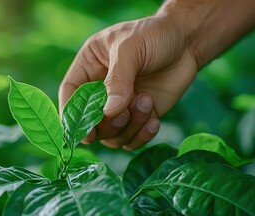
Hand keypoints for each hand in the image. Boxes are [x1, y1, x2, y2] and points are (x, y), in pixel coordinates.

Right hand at [59, 16, 197, 149]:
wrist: (187, 41)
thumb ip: (117, 80)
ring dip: (129, 127)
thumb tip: (108, 112)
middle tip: (124, 113)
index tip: (82, 131)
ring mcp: (121, 104)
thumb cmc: (154, 35)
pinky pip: (132, 139)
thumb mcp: (131, 48)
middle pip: (90, 121)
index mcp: (90, 66)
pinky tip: (154, 120)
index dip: (71, 114)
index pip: (70, 93)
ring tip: (146, 102)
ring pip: (111, 134)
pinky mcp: (140, 115)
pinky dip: (142, 136)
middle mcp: (101, 88)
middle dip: (106, 124)